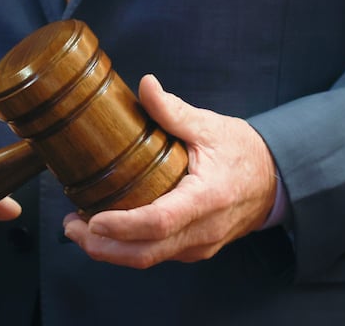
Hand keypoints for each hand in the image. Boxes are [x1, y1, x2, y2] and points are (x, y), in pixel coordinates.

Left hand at [63, 74, 276, 267]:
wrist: (273, 182)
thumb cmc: (243, 153)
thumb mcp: (210, 126)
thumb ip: (174, 111)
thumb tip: (146, 84)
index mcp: (207, 198)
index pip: (159, 222)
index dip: (123, 225)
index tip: (92, 220)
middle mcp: (202, 230)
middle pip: (146, 253)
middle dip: (103, 247)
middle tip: (70, 228)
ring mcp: (198, 244)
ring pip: (148, 259)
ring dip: (110, 251)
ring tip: (78, 230)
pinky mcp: (193, 248)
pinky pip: (157, 255)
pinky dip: (127, 248)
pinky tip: (106, 232)